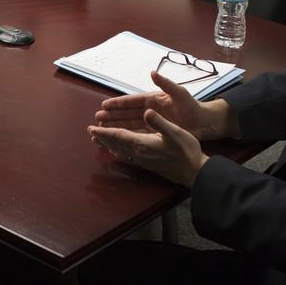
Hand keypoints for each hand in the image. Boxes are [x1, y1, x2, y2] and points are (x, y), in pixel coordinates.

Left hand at [88, 109, 208, 186]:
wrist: (194, 172)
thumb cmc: (186, 151)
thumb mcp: (175, 132)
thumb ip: (159, 122)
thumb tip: (146, 112)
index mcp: (143, 143)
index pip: (118, 136)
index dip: (104, 132)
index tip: (91, 128)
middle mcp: (139, 153)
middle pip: (116, 144)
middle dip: (103, 138)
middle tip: (90, 133)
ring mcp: (143, 160)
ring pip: (120, 151)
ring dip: (108, 145)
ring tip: (98, 141)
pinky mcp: (148, 164)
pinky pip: (128, 156)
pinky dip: (119, 152)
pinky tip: (118, 152)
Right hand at [94, 71, 212, 137]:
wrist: (203, 123)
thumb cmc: (192, 106)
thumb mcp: (180, 93)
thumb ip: (166, 84)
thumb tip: (152, 72)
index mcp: (152, 99)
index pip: (131, 101)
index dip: (117, 103)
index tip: (104, 105)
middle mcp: (148, 110)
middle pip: (126, 113)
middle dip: (112, 116)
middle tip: (97, 119)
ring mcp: (150, 122)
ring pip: (129, 124)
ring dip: (115, 126)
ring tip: (102, 129)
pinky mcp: (154, 132)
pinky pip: (137, 134)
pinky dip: (126, 136)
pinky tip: (116, 138)